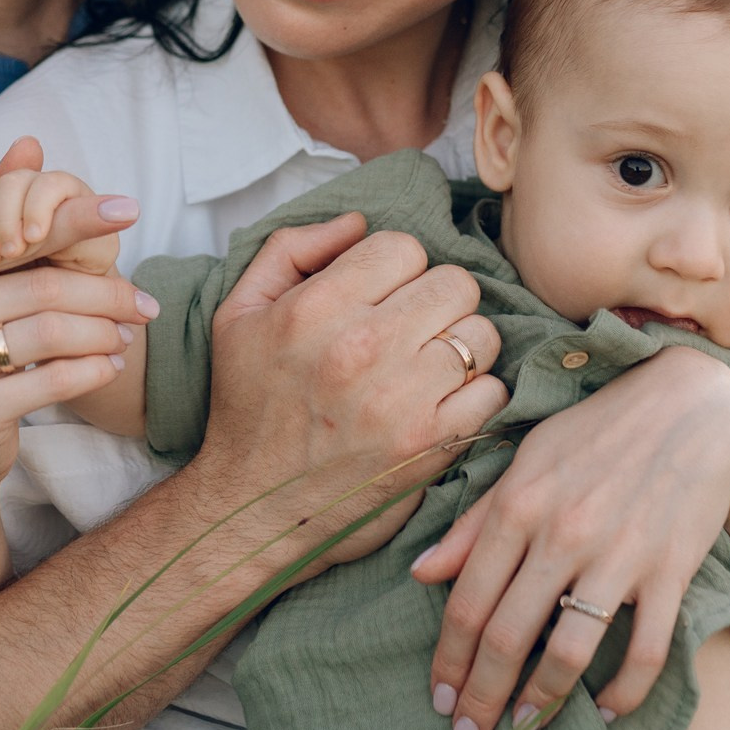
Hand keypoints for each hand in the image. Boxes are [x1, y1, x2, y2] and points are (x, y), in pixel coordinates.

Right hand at [0, 137, 150, 500]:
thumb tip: (30, 142)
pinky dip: (92, 370)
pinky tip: (110, 365)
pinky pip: (50, 380)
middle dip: (106, 294)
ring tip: (129, 335)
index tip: (130, 209)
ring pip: (51, 333)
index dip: (77, 220)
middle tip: (147, 304)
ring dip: (105, 333)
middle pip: (42, 288)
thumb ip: (3, 212)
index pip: (17, 236)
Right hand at [195, 216, 508, 572]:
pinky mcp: (432, 445)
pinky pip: (492, 390)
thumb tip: (357, 221)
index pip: (403, 247)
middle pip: (454, 283)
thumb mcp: (238, 314)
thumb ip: (291, 249)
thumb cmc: (248, 408)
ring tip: (425, 366)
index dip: (394, 268)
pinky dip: (473, 395)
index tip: (380, 296)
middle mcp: (362, 348)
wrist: (252, 509)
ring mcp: (402, 399)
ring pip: (480, 334)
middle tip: (411, 329)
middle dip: (435, 300)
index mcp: (314, 308)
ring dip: (458, 346)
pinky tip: (438, 403)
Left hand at [410, 347, 729, 729]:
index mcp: (518, 505)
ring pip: (569, 652)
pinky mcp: (670, 572)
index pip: (467, 602)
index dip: (448, 660)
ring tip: (523, 727)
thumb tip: (420, 573)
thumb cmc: (597, 432)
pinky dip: (625, 692)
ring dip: (541, 702)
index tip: (438, 699)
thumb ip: (474, 521)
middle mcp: (561, 534)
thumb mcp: (525, 460)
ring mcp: (619, 556)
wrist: (691, 406)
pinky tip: (605, 711)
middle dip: (480, 698)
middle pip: (508, 638)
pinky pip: (646, 651)